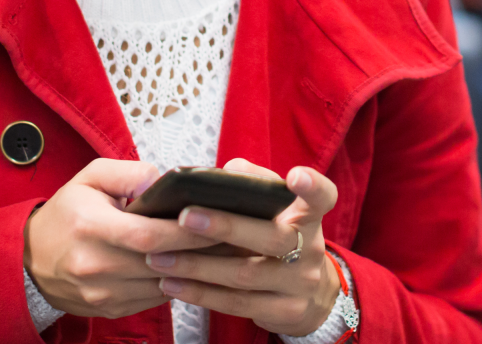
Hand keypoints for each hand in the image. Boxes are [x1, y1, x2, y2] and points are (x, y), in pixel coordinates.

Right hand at [24, 159, 217, 318]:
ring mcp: (101, 293)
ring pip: (161, 284)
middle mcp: (94, 264)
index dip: (186, 231)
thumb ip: (128, 172)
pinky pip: (154, 298)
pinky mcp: (109, 309)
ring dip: (193, 270)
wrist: (28, 260)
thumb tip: (161, 182)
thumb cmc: (65, 215)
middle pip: (160, 262)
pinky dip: (174, 283)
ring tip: (220, 251)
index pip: (148, 234)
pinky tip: (190, 267)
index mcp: (90, 226)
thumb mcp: (89, 178)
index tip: (215, 219)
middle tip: (232, 236)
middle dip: (200, 250)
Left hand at [146, 158, 342, 337]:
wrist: (310, 294)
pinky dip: (200, 293)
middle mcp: (310, 249)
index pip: (322, 197)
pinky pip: (236, 303)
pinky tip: (171, 283)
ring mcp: (299, 284)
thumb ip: (257, 186)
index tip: (295, 175)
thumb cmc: (280, 236)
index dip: (312, 186)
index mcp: (309, 217)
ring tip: (159, 257)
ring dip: (198, 266)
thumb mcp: (278, 211)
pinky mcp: (284, 311)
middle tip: (185, 216)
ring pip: (245, 275)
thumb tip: (227, 171)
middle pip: (271, 238)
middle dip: (226, 227)